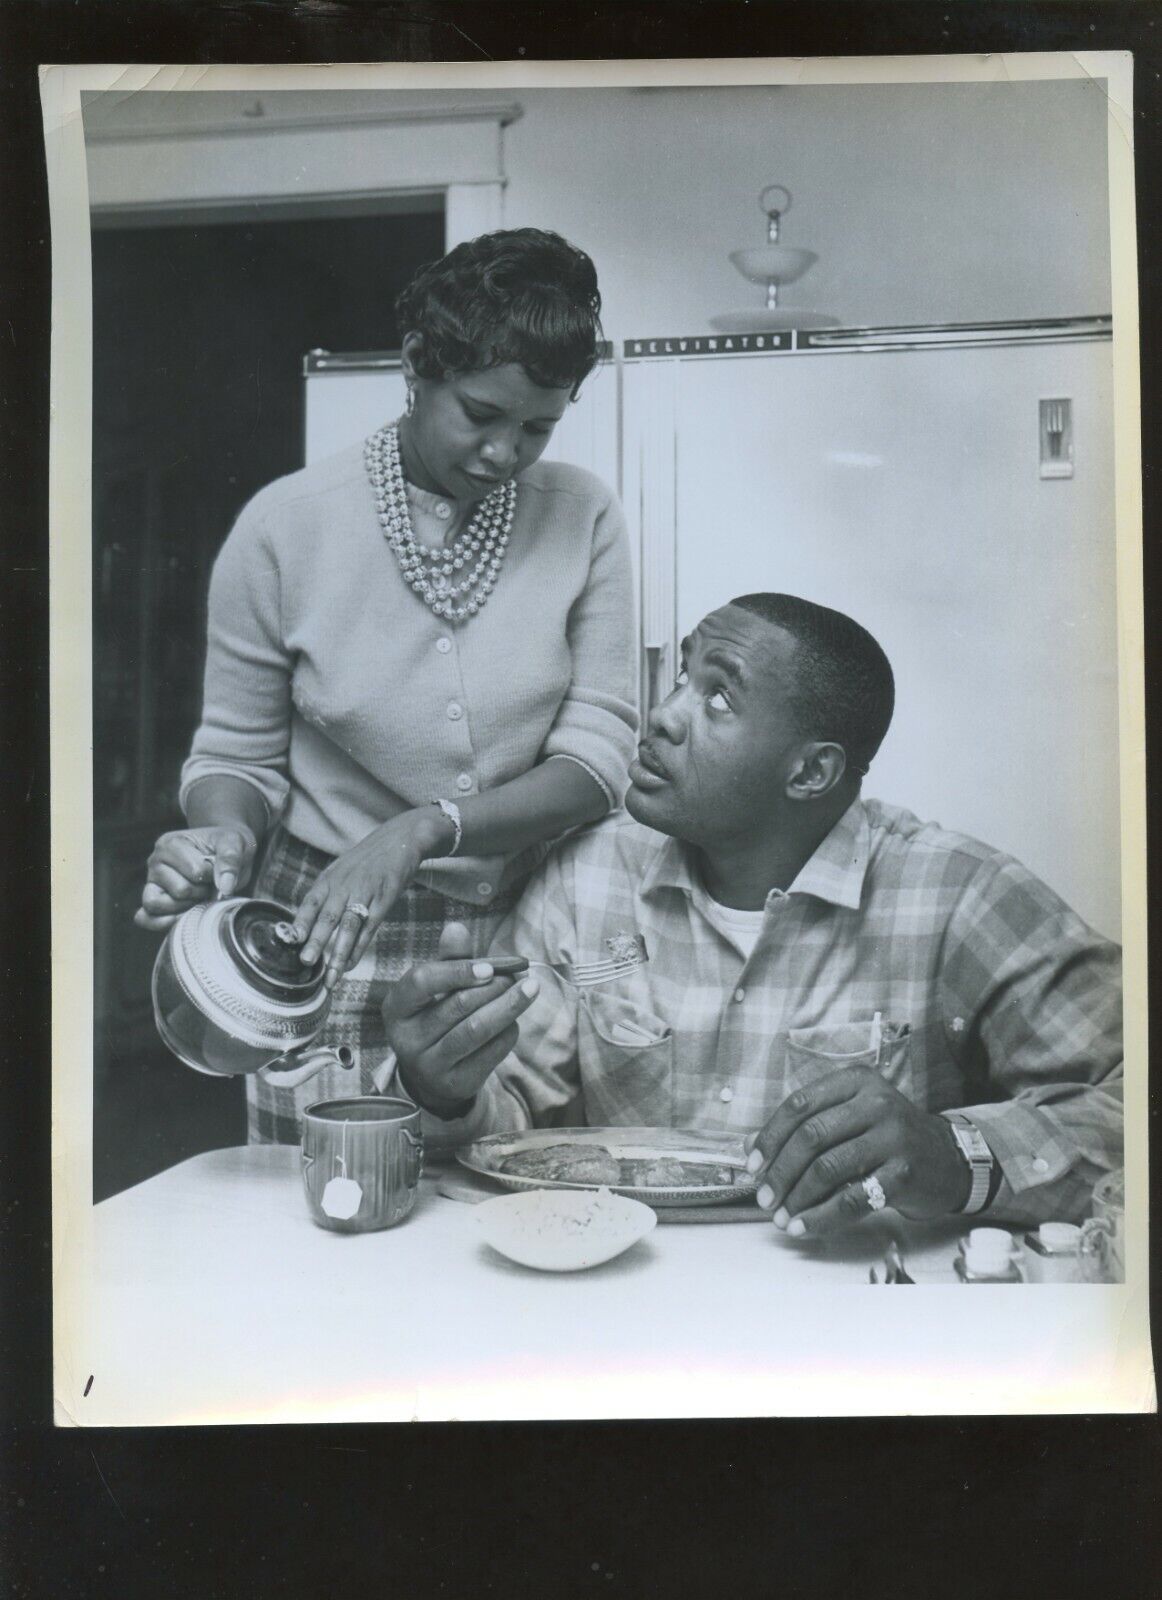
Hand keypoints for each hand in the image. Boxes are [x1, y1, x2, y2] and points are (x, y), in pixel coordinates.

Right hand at [134, 824, 258, 930]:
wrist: (228, 854)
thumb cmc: (226, 847)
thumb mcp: (235, 843)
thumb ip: (230, 859)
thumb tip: (225, 886)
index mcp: (171, 843)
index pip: (196, 872)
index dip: (213, 876)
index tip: (216, 869)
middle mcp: (156, 862)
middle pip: (180, 891)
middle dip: (201, 892)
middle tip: (208, 885)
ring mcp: (152, 883)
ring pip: (156, 904)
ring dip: (184, 907)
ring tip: (198, 897)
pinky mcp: (153, 901)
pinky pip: (146, 918)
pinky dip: (161, 922)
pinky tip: (183, 917)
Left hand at [291, 808, 450, 986]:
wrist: (402, 838)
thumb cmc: (368, 859)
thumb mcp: (342, 870)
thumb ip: (326, 893)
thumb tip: (305, 921)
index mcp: (330, 878)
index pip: (310, 902)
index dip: (300, 921)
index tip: (290, 941)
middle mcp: (345, 885)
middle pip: (328, 916)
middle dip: (315, 940)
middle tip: (305, 962)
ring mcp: (366, 892)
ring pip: (349, 926)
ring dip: (338, 952)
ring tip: (330, 976)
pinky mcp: (385, 899)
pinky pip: (370, 927)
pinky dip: (359, 947)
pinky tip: (350, 964)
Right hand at [381, 922, 538, 1117]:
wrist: (431, 1076)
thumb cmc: (435, 1018)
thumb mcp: (435, 989)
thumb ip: (448, 959)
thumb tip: (456, 928)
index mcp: (396, 1008)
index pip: (422, 982)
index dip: (457, 970)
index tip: (490, 967)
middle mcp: (407, 1039)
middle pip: (457, 1006)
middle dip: (494, 987)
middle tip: (518, 976)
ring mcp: (430, 1064)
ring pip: (476, 1030)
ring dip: (508, 1006)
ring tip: (529, 990)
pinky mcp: (456, 1082)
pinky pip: (490, 1053)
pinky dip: (508, 1032)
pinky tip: (515, 1020)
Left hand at [744, 1066, 969, 1236]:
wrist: (948, 1160)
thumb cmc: (887, 1138)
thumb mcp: (849, 1119)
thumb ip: (804, 1127)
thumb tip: (749, 1146)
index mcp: (856, 1082)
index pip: (800, 1105)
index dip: (770, 1137)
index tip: (753, 1165)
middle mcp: (876, 1102)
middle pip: (811, 1136)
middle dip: (780, 1171)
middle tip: (764, 1198)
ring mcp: (893, 1136)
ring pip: (828, 1168)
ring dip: (797, 1197)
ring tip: (781, 1217)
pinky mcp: (904, 1173)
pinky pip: (853, 1198)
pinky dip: (822, 1216)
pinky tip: (804, 1227)